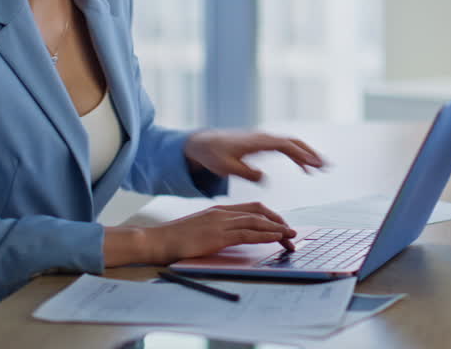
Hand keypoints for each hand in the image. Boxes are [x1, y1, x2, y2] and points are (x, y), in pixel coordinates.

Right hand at [147, 202, 297, 261]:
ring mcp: (220, 222)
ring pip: (257, 222)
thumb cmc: (177, 239)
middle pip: (259, 212)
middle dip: (279, 222)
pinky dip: (265, 234)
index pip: (253, 208)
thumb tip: (238, 238)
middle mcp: (223, 213)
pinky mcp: (217, 235)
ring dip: (277, 229)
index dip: (271, 216)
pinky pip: (247, 233)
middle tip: (292, 233)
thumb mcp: (202, 230)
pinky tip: (276, 238)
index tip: (282, 226)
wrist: (158, 240)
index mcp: (220, 210)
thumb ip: (220, 230)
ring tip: (291, 237)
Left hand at [184, 130, 324, 182]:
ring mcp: (264, 140)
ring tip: (322, 168)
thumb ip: (246, 173)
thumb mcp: (226, 167)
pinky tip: (305, 168)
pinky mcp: (263, 145)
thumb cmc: (213, 155)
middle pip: (294, 142)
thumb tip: (264, 178)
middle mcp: (264, 138)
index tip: (314, 164)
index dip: (301, 154)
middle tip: (327, 166)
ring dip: (308, 154)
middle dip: (311, 153)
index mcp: (257, 142)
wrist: (203, 143)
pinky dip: (298, 156)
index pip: (285, 146)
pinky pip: (286, 148)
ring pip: (292, 144)